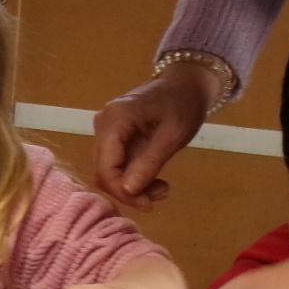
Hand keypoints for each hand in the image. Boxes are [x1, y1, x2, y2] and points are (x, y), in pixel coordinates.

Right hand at [92, 65, 219, 208]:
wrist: (186, 84)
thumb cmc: (183, 104)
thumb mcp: (172, 136)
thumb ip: (149, 163)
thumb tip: (128, 190)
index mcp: (113, 121)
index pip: (105, 168)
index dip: (122, 191)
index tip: (148, 204)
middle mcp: (103, 126)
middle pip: (104, 172)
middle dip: (129, 191)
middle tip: (159, 197)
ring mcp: (106, 131)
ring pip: (110, 172)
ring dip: (133, 187)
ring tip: (162, 189)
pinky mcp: (114, 137)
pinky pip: (118, 165)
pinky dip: (135, 177)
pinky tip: (156, 180)